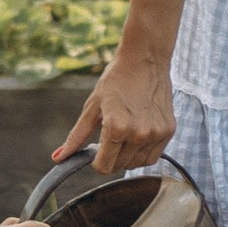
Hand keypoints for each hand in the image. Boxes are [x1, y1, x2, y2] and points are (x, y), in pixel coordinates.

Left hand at [59, 37, 176, 175]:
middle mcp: (139, 133)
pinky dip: (143, 151)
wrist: (145, 59)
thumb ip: (76, 136)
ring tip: (125, 131)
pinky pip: (153, 156)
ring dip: (127, 156)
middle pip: (120, 166)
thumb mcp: (92, 107)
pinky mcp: (168, 131)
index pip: (104, 167)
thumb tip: (59, 158)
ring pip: (136, 164)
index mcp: (117, 127)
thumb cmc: (116, 79)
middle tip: (111, 135)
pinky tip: (138, 133)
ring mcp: (156, 133)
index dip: (96, 162)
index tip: (97, 150)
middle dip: (111, 156)